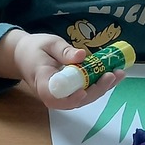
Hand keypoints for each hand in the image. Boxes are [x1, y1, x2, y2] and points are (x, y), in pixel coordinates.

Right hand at [0, 30, 125, 109]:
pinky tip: (114, 74)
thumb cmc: (35, 49)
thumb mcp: (48, 43)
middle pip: (75, 100)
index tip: (82, 92)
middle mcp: (52, 94)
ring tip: (119, 73)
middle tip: (111, 75)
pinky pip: (85, 92)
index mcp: (42, 82)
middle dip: (96, 90)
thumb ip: (63, 50)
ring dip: (102, 88)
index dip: (69, 98)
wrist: (25, 56)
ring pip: (83, 99)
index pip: (54, 96)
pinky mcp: (70, 93)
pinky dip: (100, 84)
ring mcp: (62, 96)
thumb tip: (82, 55)